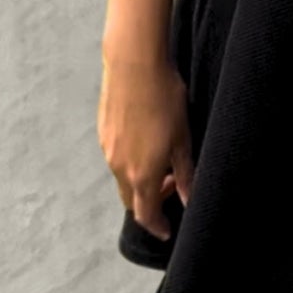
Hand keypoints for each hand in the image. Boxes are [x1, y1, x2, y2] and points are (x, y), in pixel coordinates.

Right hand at [97, 54, 195, 241]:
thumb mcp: (183, 139)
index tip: (167, 229)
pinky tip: (146, 140)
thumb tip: (190, 199)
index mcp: (141, 174)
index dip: (157, 225)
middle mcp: (119, 167)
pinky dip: (130, 162)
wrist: (134, 63)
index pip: (145, 214)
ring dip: (140, 180)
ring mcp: (107, 149)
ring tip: (162, 158)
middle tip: (172, 186)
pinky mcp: (102, 131)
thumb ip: (185, 173)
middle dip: (149, 202)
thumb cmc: (164, 99)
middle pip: (131, 200)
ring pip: (122, 178)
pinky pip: (115, 157)